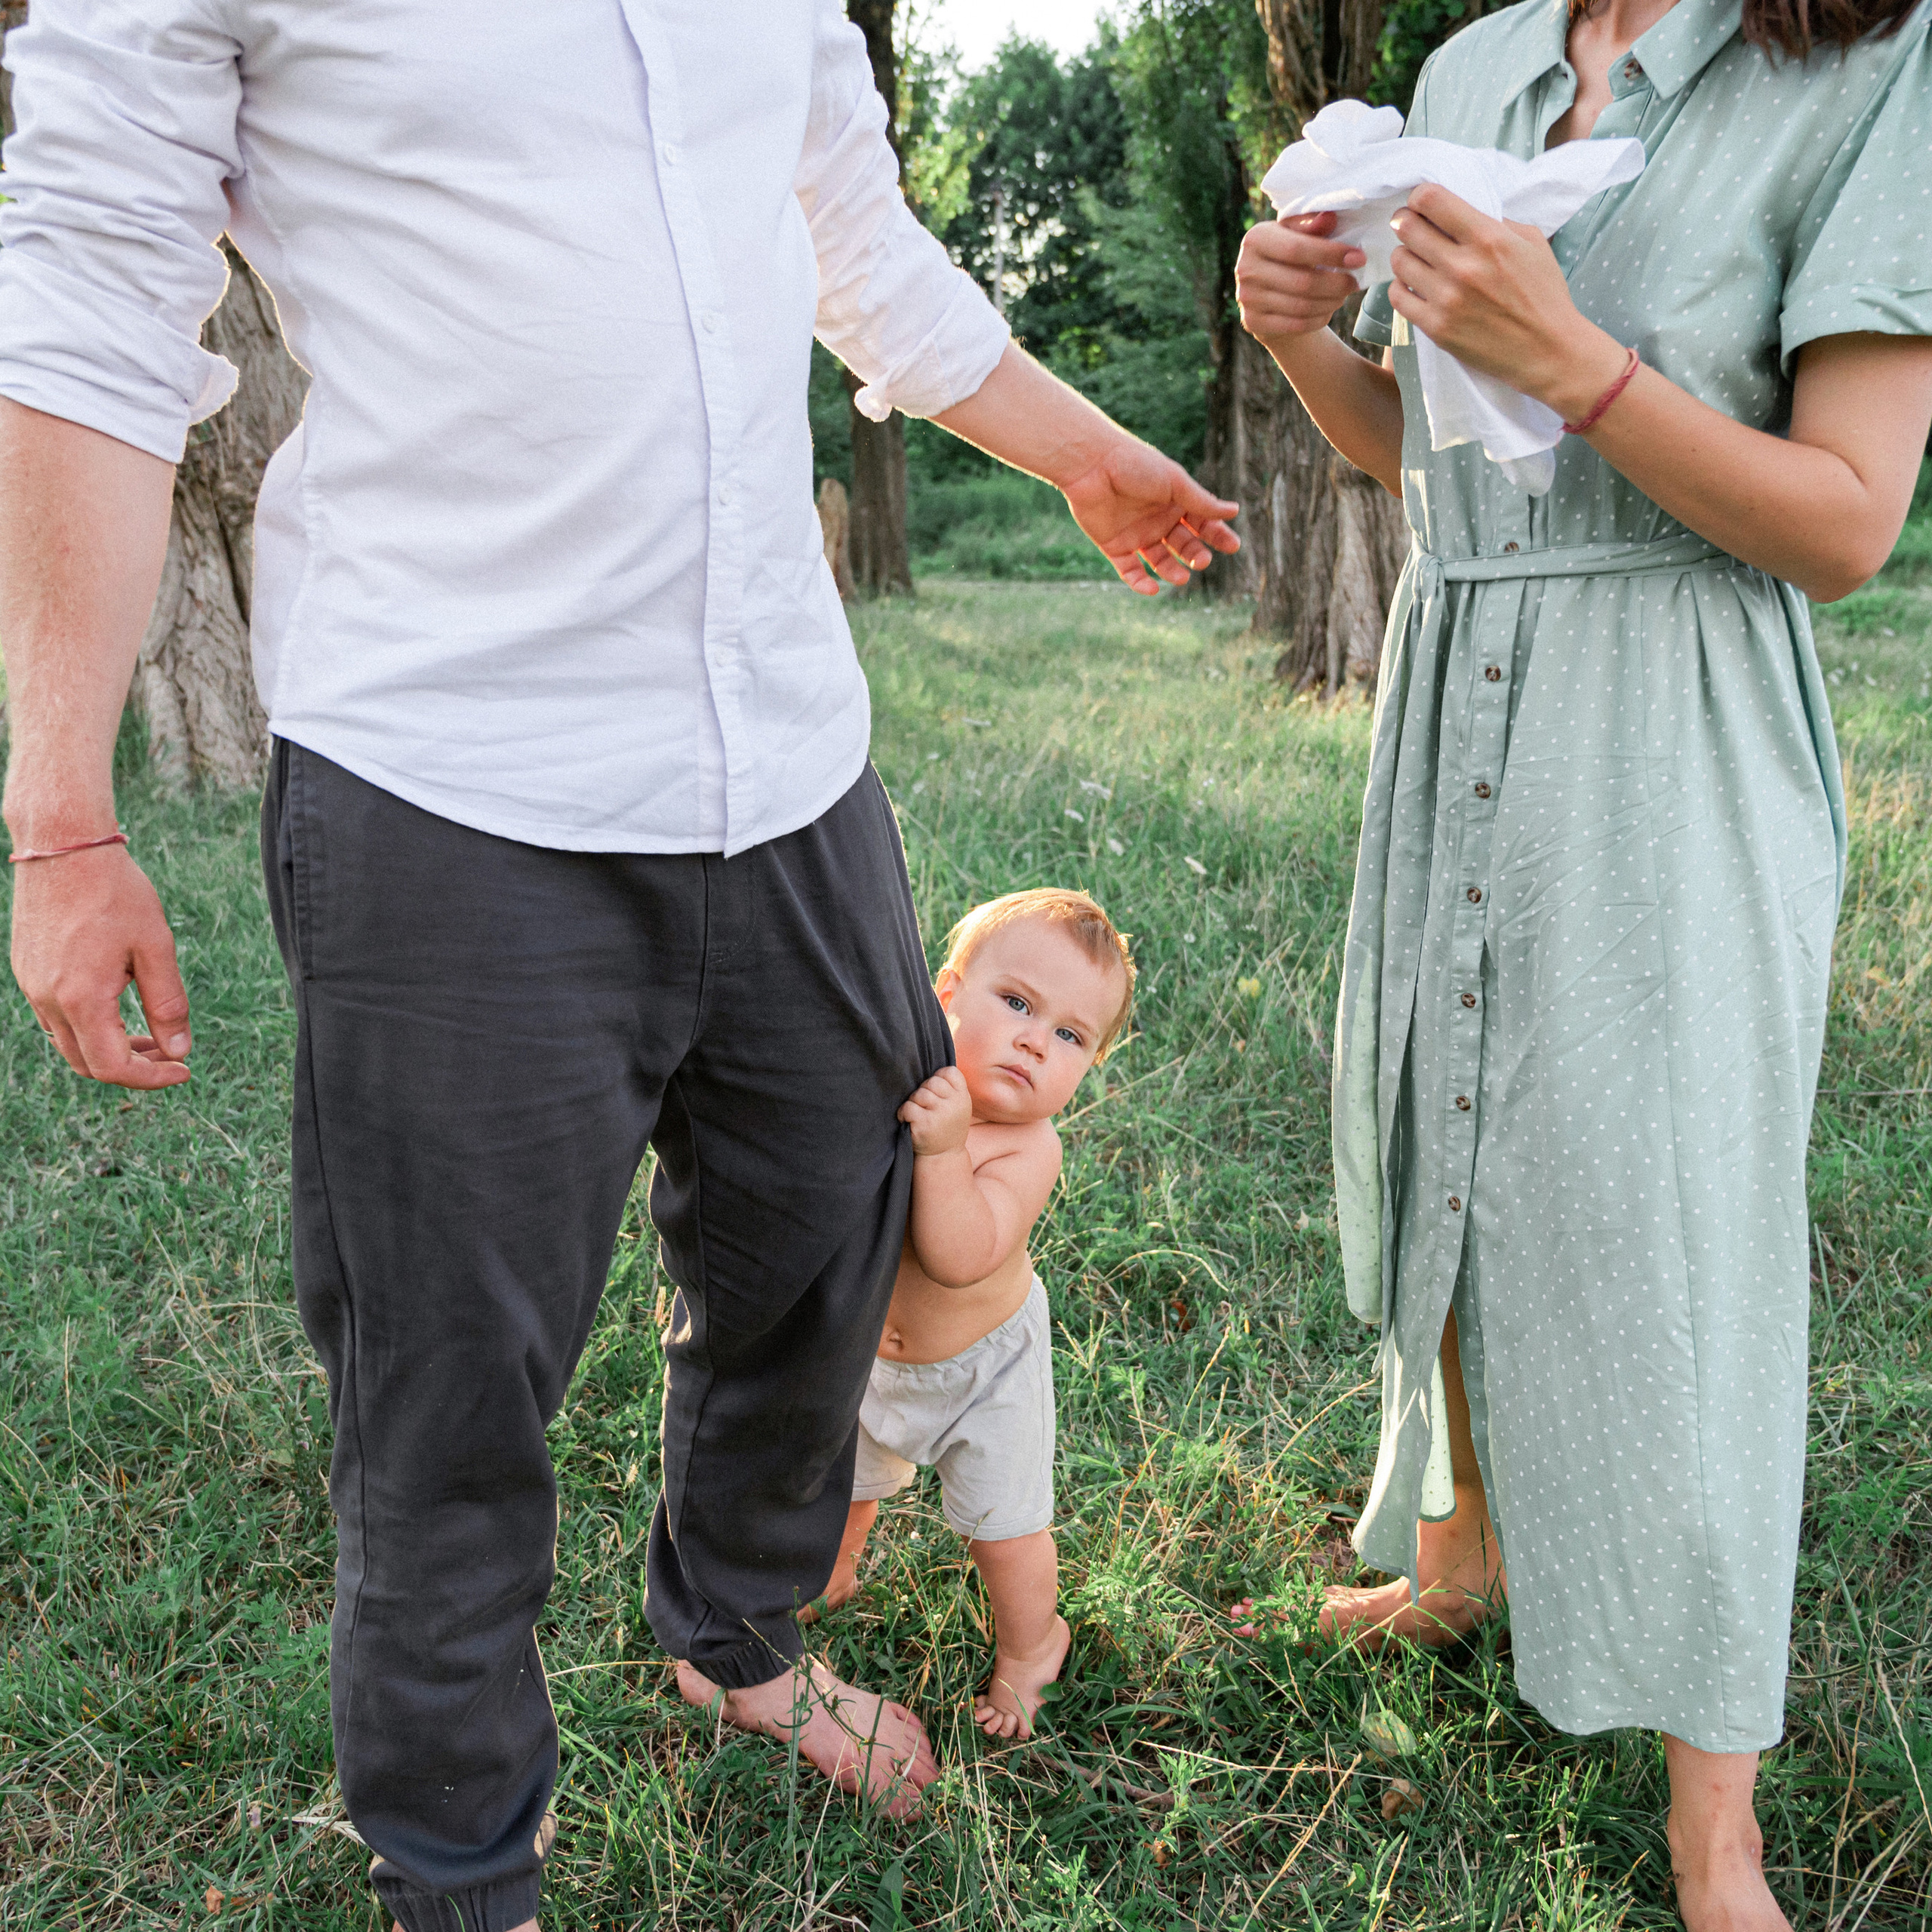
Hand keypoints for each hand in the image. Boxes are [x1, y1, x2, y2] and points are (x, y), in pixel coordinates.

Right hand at [9, 844, 191, 1087]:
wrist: (64, 847)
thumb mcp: (156, 947)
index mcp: (81, 998)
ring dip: (109, 1049)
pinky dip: (88, 1027)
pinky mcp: (27, 971)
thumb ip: (168, 1003)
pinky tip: (118, 1008)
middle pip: (87, 1063)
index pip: (113, 1066)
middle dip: (132, 1068)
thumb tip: (179, 1050)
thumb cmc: (115, 892)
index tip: (183, 1071)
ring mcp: (31, 986)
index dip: (150, 1079)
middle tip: (170, 1056)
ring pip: (69, 1043)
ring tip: (150, 1035)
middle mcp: (48, 999)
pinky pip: (54, 1019)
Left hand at [898, 1065, 971, 1155]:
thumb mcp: (957, 1104)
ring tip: (919, 1115)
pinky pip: (908, 1107)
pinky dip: (904, 1113)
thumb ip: (949, 1086)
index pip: (948, 1072)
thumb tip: (921, 1058)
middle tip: (927, 1107)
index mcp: (963, 1096)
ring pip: (918, 1094)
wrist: (943, 1156)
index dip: (938, 1080)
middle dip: (924, 1092)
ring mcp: (940, 1114)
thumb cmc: (947, 1125)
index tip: (938, 1095)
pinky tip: (909, 1121)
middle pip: (931, 1082)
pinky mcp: (925, 1124)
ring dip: (914, 1103)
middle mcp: (955, 1104)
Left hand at [1058, 438, 1239, 596]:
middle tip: (1201, 560)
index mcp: (1175, 502)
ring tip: (1181, 577)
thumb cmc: (1136, 465)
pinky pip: (1130, 570)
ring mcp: (1137, 534)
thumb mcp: (1174, 483)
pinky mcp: (1114, 546)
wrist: (1092, 464)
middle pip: (1184, 545)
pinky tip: (1152, 588)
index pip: (1203, 523)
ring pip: (1160, 561)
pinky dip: (1140, 582)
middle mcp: (1158, 519)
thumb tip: (1233, 511)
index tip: (1232, 546)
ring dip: (1172, 571)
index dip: (1218, 535)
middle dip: (1195, 554)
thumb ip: (1201, 502)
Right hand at [1236, 211, 1366, 350]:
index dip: (1331, 254)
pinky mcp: (1253, 321)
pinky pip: (1295, 325)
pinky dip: (1318, 319)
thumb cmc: (1286, 256)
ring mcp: (1247, 298)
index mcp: (1255, 238)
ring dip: (1330, 302)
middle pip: (1302, 282)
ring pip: (1301, 306)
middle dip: (1335, 284)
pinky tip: (1328, 310)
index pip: (1297, 248)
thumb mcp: (1296, 233)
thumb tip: (1330, 218)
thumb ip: (1311, 226)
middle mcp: (1245, 268)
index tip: (1358, 258)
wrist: (1264, 292)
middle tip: (1354, 282)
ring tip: (1342, 295)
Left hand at [1386, 184, 1628, 421]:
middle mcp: (1463, 266)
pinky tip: (1414, 285)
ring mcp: (1446, 299)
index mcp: (1489, 238)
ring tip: (1416, 259)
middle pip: (1406, 227)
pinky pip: (1397, 297)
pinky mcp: (1436, 328)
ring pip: (1399, 261)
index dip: (1419, 196)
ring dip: (1404, 255)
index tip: (1421, 203)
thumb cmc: (1544, 294)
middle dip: (1405, 222)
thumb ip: (1496, 221)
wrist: (1548, 350)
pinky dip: (1400, 287)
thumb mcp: (1531, 243)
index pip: (1431, 199)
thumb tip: (1461, 210)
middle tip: (1410, 227)